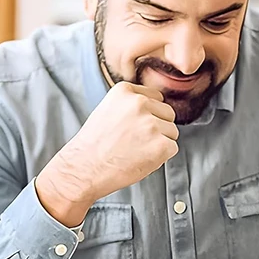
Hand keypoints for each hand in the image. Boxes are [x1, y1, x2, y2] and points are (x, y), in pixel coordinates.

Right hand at [36, 82, 178, 225]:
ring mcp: (151, 124)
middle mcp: (140, 103)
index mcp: (125, 90)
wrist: (85, 167)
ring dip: (160, 142)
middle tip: (136, 141)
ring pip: (172, 132)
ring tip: (136, 150)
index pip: (156, 97)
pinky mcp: (161, 144)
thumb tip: (155, 110)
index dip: (150, 115)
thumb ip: (131, 105)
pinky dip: (162, 157)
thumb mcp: (109, 110)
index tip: (136, 126)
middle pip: (168, 113)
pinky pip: (172, 148)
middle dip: (158, 127)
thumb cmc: (95, 145)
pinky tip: (141, 158)